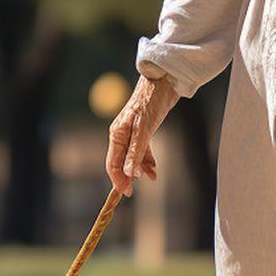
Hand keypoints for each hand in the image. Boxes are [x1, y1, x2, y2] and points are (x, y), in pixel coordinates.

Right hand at [106, 71, 178, 196]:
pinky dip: (147, 161)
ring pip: (132, 158)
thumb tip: (130, 174)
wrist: (163, 83)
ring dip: (140, 170)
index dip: (117, 179)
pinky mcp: (142, 131)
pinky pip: (141, 151)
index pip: (112, 163)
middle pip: (120, 162)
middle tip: (133, 192)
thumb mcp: (144, 130)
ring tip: (151, 178)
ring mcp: (131, 133)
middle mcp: (121, 135)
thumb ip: (136, 152)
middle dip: (127, 177)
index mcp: (117, 135)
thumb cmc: (151, 103)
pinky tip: (154, 170)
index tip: (125, 193)